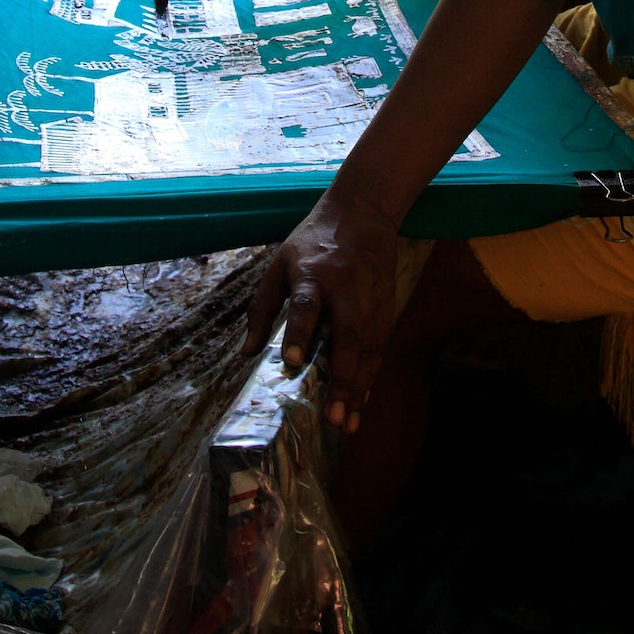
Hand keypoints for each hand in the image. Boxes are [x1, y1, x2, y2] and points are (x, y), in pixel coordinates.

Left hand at [245, 190, 399, 432]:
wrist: (363, 211)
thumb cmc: (312, 241)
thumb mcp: (278, 263)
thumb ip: (261, 307)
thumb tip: (246, 353)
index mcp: (311, 272)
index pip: (304, 305)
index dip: (298, 333)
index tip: (289, 362)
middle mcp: (345, 287)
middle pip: (347, 336)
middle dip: (342, 378)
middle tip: (334, 417)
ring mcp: (370, 298)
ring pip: (369, 348)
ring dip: (360, 387)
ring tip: (349, 423)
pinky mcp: (387, 305)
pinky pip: (380, 347)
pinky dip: (372, 376)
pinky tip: (363, 402)